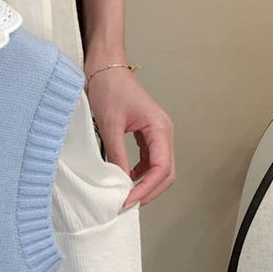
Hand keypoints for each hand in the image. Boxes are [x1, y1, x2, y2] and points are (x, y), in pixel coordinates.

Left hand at [85, 63, 174, 208]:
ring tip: (126, 196)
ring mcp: (157, 133)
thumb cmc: (109, 87)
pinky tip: (127, 178)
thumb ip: (116, 154)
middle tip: (128, 205)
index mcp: (159, 128)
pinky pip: (151, 160)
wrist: (106, 66)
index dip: (146, 189)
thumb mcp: (109, 124)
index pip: (161, 169)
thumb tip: (120, 181)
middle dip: (149, 192)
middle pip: (166, 173)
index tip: (128, 201)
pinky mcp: (148, 134)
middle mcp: (164, 132)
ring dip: (146, 185)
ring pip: (160, 169)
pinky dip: (142, 174)